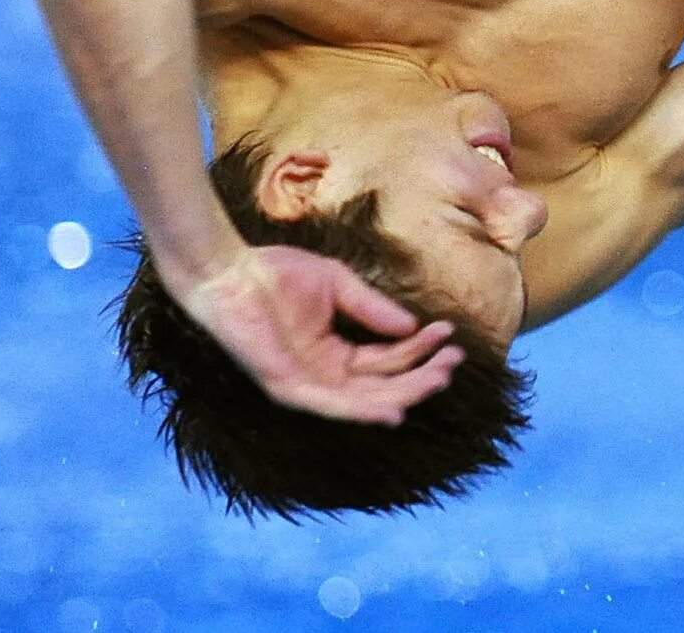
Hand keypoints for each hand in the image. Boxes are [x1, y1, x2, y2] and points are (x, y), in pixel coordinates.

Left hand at [177, 246, 463, 425]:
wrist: (229, 271)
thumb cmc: (275, 273)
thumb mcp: (338, 285)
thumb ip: (373, 308)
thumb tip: (414, 326)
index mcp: (333, 351)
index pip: (386, 358)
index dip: (419, 348)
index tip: (449, 331)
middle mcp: (322, 374)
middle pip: (382, 385)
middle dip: (420, 375)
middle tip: (454, 361)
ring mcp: (304, 384)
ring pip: (364, 401)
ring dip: (404, 394)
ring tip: (438, 379)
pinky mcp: (287, 387)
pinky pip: (332, 406)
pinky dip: (364, 412)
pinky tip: (393, 412)